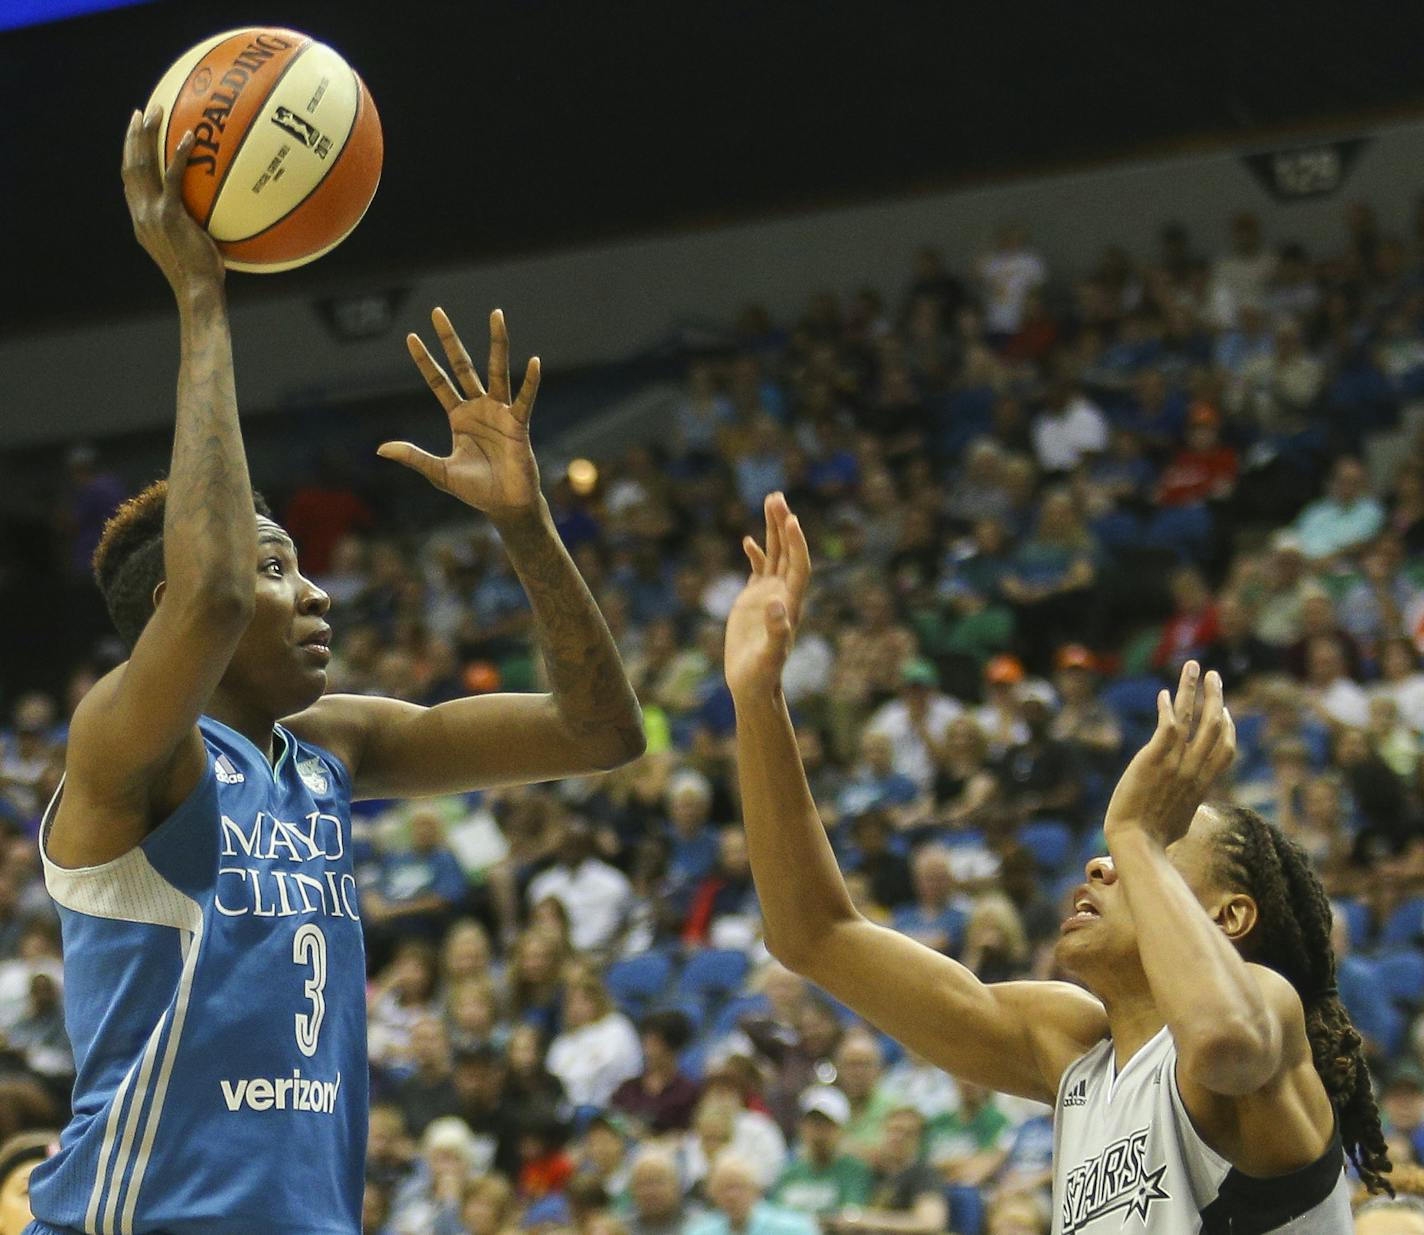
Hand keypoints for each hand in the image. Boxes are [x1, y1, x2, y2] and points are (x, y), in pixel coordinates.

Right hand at [121, 105, 223, 294]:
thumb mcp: (189, 245)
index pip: (130, 179)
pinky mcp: (169, 215)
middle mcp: (140, 212)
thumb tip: (211, 211)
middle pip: (130, 164)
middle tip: (142, 111)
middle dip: (134, 135)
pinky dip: (179, 155)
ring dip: (147, 135)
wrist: (197, 291)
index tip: (135, 133)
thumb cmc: (202, 275)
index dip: (130, 154)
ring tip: (156, 112)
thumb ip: (188, 225)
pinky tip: (190, 137)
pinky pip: (172, 177)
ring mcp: (151, 213)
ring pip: (143, 165)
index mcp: (141, 218)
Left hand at [381, 308, 541, 517]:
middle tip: (437, 312)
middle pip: (462, 365)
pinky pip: (524, 399)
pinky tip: (533, 362)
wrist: (505, 505)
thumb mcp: (439, 472)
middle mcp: (478, 408)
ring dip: (497, 342)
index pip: (438, 381)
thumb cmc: (475, 489)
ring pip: (497, 370)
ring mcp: (500, 413)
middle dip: (449, 340)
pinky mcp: (518, 424)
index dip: (424, 360)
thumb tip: (380, 448)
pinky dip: (529, 382)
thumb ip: (414, 457)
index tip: (411, 337)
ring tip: (497, 315)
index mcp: (459, 417)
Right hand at [725, 493, 809, 698]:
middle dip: (783, 523)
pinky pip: (758, 569)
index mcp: (790, 603)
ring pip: (774, 554)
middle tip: (777, 496)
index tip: (791, 519)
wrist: (752, 685)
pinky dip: (756, 552)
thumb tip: (777, 605)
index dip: (796, 542)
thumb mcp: (769, 655)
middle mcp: (782, 594)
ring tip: (770, 500)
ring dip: (773, 529)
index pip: (798, 565)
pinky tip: (749, 539)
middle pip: (787, 551)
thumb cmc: (762, 675)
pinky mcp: (753, 601)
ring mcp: (768, 595)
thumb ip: (775, 631)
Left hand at [1103, 660, 1235, 847]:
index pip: (1224, 750)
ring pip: (1194, 719)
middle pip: (1215, 727)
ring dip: (1193, 689)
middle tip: (1214, 675)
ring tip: (1193, 667)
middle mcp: (1193, 771)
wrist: (1137, 844)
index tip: (1223, 710)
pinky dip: (1168, 709)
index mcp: (1201, 785)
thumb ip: (1185, 807)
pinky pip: (1168, 728)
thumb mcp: (1180, 821)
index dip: (1227, 727)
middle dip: (1215, 697)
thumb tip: (1182, 810)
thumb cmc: (1153, 839)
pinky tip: (1164, 694)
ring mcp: (1175, 764)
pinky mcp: (1154, 760)